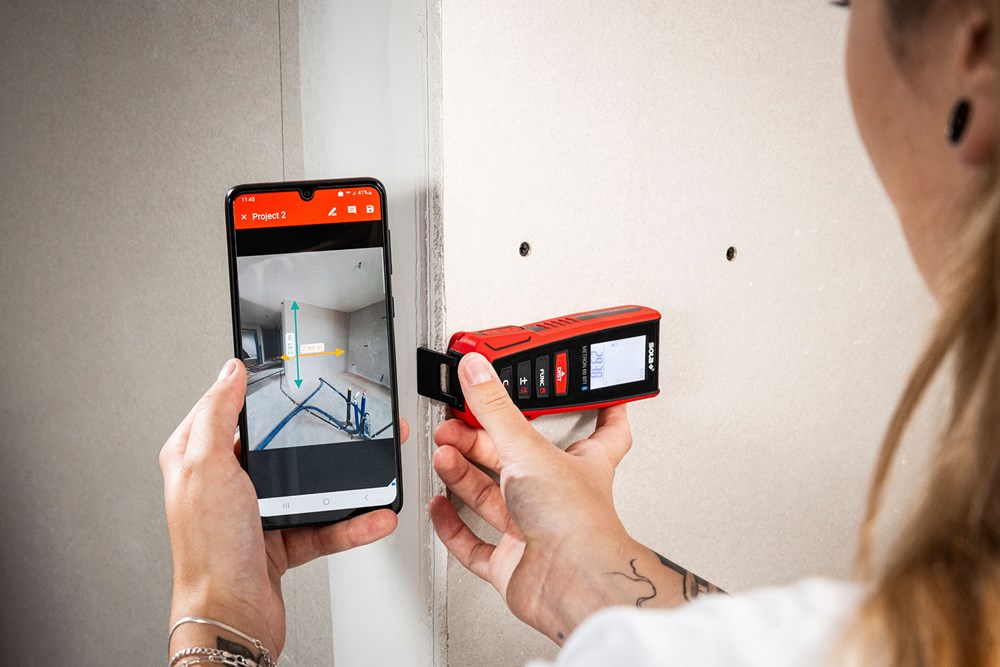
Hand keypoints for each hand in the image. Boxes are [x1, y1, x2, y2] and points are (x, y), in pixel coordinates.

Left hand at [160, 359, 407, 658]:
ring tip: (375, 473)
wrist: (232, 618)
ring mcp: (256, 513)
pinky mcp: (282, 540)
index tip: (289, 376)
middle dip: (320, 438)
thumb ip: (218, 414)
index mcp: (198, 459)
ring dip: (347, 484)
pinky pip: (325, 523)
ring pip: (310, 486)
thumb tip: (229, 371)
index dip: (256, 391)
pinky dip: (352, 522)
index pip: (228, 410)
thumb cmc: (209, 551)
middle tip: (351, 425)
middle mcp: (226, 484)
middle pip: (281, 447)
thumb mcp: (207, 467)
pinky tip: (372, 516)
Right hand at [429, 353, 675, 643]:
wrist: (572, 585)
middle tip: (455, 426)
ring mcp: (534, 531)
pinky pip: (474, 544)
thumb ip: (495, 410)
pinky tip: (441, 507)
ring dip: (463, 475)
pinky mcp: (512, 564)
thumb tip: (477, 370)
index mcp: (580, 463)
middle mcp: (558, 496)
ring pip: (492, 498)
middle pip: (518, 460)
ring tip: (443, 455)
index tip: (590, 390)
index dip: (599, 408)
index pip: (602, 430)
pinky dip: (453, 526)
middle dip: (482, 441)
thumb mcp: (528, 449)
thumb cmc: (577, 523)